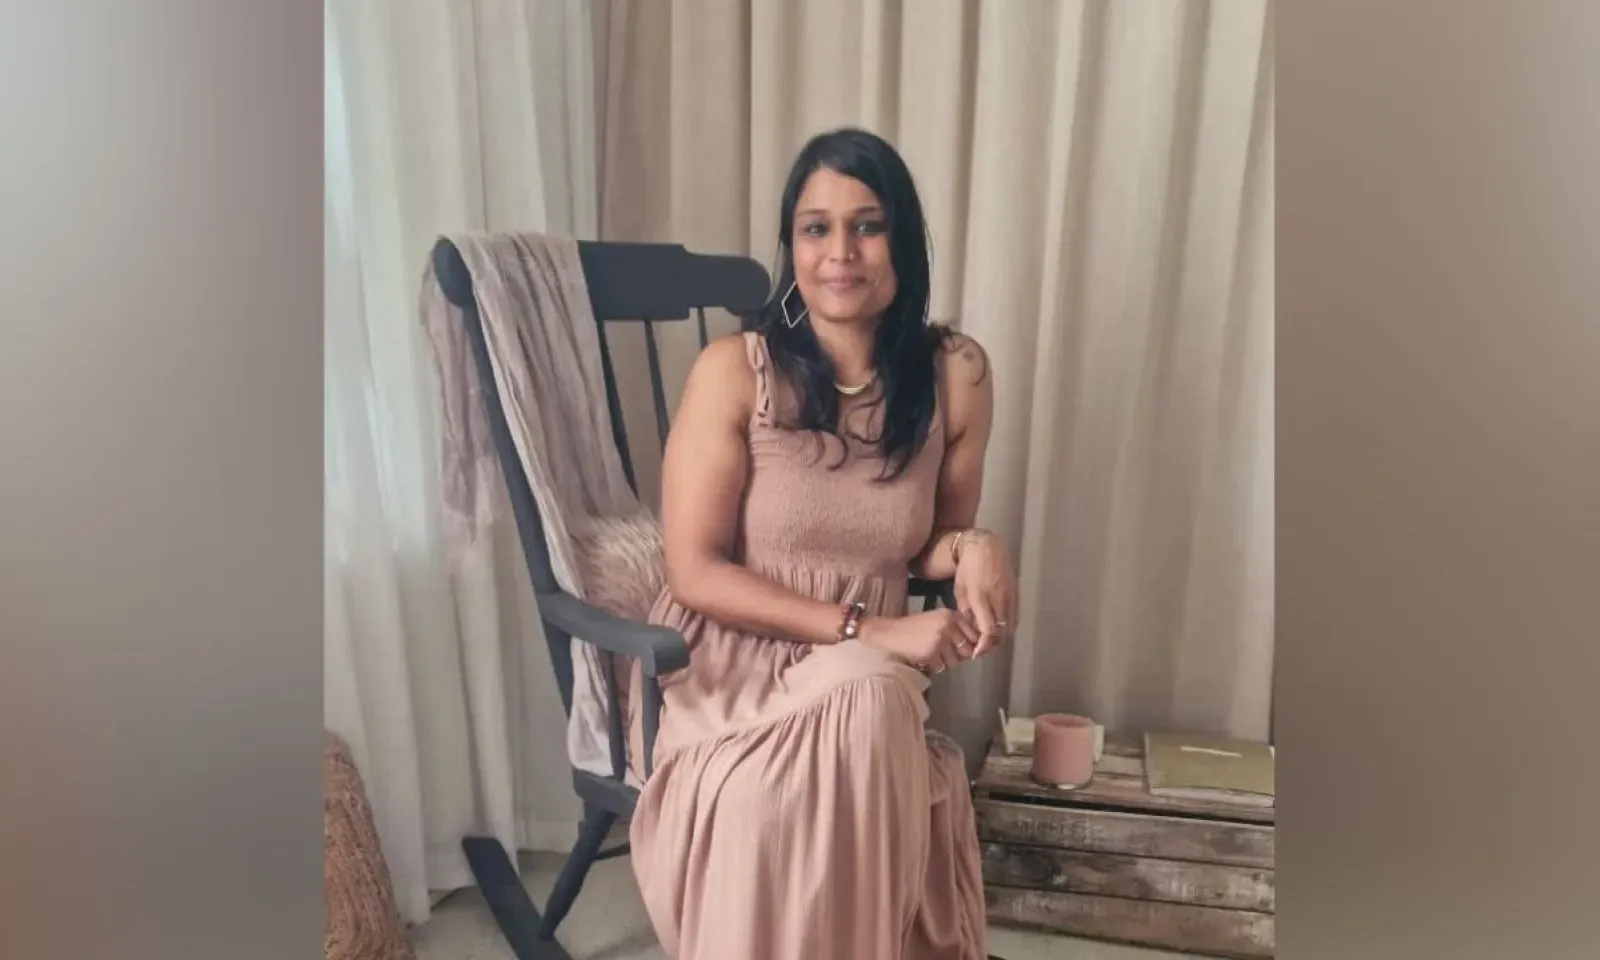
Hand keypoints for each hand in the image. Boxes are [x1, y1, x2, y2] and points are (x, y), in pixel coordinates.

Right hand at [857, 608, 980, 672]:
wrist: (892, 632)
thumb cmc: (915, 628)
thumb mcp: (938, 620)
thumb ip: (957, 628)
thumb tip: (976, 647)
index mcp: (952, 615)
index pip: (974, 635)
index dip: (972, 645)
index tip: (965, 650)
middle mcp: (949, 624)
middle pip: (968, 649)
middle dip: (959, 656)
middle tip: (946, 654)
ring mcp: (941, 638)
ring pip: (956, 661)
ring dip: (946, 662)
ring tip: (934, 654)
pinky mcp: (932, 651)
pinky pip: (942, 666)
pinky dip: (935, 665)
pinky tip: (926, 657)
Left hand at [953, 529, 1015, 656]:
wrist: (986, 548)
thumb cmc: (968, 569)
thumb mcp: (960, 591)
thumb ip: (966, 612)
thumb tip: (972, 631)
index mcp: (980, 597)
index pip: (988, 629)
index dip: (984, 645)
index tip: (977, 653)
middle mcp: (997, 599)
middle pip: (1001, 632)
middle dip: (991, 644)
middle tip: (981, 648)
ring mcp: (1009, 596)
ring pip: (1009, 626)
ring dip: (1000, 636)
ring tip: (988, 639)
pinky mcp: (1016, 594)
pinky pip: (1014, 617)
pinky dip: (1007, 626)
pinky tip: (998, 627)